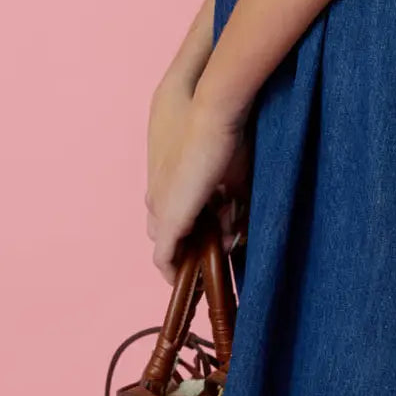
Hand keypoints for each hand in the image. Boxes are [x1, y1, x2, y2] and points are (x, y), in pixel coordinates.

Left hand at [146, 93, 252, 285]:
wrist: (213, 114)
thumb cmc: (226, 134)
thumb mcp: (234, 172)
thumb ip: (233, 199)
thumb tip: (238, 225)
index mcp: (168, 179)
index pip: (171, 211)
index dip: (192, 225)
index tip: (215, 234)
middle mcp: (157, 193)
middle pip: (164, 229)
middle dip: (188, 241)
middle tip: (216, 246)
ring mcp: (161, 207)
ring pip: (167, 242)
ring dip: (188, 252)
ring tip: (213, 258)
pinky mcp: (169, 220)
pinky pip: (165, 256)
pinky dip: (175, 269)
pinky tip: (189, 281)